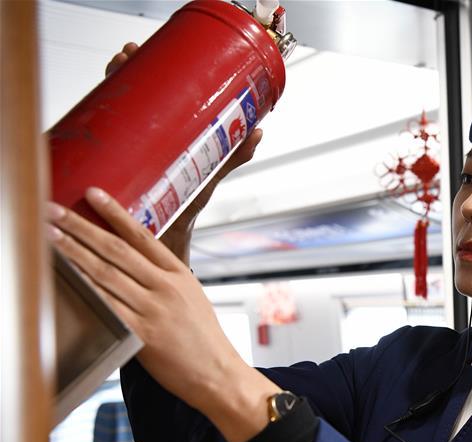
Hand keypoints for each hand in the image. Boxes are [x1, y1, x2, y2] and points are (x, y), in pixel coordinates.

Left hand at [48, 187, 276, 441]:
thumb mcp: (191, 299)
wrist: (217, 374)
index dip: (115, 213)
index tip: (93, 194)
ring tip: (50, 237)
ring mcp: (153, 309)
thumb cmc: (203, 340)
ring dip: (73, 253)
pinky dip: (85, 288)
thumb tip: (133, 265)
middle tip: (54, 211)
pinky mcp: (142, 334)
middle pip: (116, 249)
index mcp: (179, 275)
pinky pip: (107, 305)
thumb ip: (164, 280)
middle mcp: (165, 287)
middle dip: (81, 227)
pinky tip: (67, 276)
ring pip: (106, 273)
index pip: (143, 236)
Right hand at [104, 42, 264, 263]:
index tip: (138, 52)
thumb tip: (257, 131)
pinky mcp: (110, 170)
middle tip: (127, 56)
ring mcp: (123, 153)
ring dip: (109, 89)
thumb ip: (232, 156)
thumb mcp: (210, 174)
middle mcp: (139, 139)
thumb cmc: (186, 203)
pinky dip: (90, 126)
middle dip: (124, 72)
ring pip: (110, 114)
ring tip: (116, 70)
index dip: (141, 70)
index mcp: (161, 134)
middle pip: (126, 96)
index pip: (147, 92)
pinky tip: (92, 111)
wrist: (167, 236)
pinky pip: (97, 145)